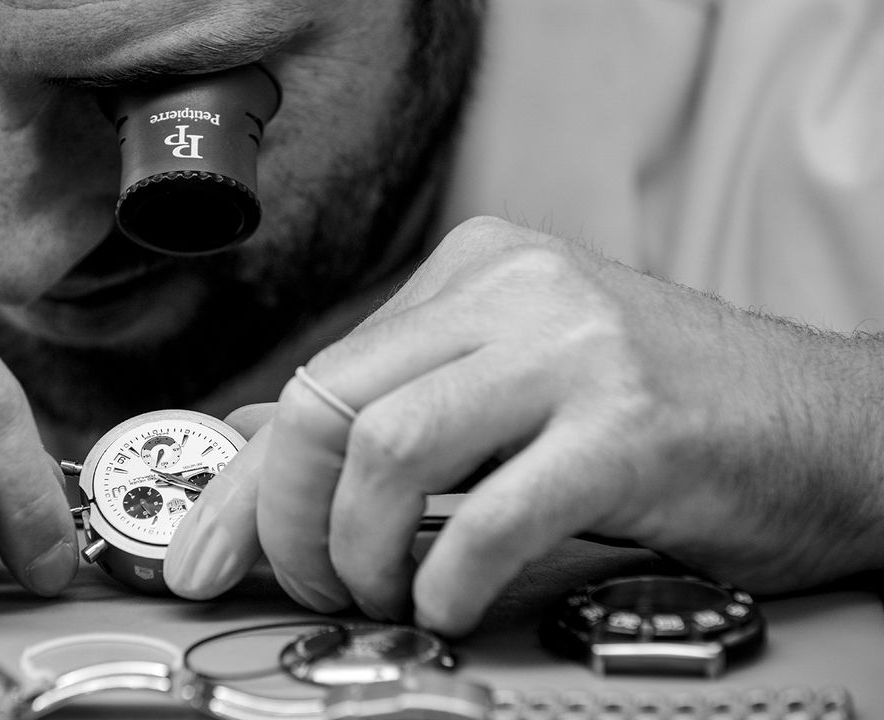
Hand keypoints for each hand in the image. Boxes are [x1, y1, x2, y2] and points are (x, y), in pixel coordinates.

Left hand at [166, 216, 883, 634]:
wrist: (830, 426)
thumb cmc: (663, 420)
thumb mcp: (511, 393)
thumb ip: (394, 407)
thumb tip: (259, 442)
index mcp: (477, 273)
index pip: (317, 375)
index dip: (245, 479)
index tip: (205, 551)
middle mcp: (517, 291)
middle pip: (328, 402)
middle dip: (287, 519)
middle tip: (311, 584)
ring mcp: (575, 350)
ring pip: (386, 447)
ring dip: (359, 549)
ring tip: (385, 592)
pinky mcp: (631, 426)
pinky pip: (490, 513)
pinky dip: (447, 577)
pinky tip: (452, 600)